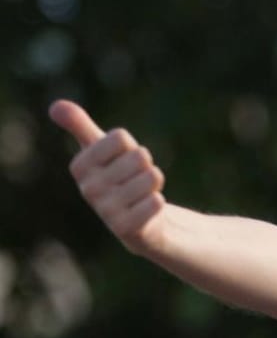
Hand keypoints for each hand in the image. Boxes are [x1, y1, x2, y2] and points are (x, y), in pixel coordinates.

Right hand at [49, 100, 167, 255]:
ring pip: (152, 177)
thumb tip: (55, 106)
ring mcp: (106, 212)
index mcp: (80, 166)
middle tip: (138, 182)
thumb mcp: (102, 151)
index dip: (131, 148)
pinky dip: (159, 203)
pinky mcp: (127, 231)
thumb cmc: (122, 181)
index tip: (125, 163)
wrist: (144, 225)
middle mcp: (88, 189)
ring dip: (155, 185)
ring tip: (144, 196)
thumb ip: (80, 127)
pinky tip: (149, 211)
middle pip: (140, 156)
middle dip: (147, 167)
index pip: (120, 137)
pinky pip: (156, 202)